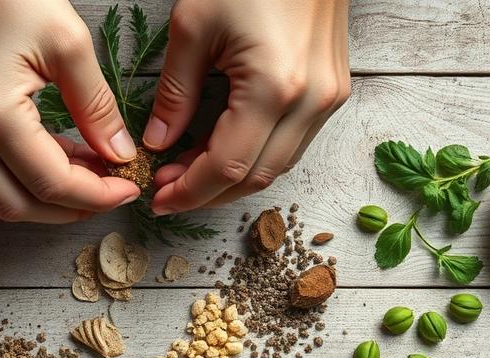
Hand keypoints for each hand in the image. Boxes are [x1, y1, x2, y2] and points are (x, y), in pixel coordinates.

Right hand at [0, 0, 140, 222]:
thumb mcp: (66, 41)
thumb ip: (96, 106)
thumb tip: (120, 152)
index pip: (50, 183)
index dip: (97, 195)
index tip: (130, 187)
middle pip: (18, 205)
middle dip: (71, 208)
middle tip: (112, 190)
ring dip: (45, 195)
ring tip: (89, 174)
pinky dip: (21, 175)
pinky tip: (56, 156)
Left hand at [146, 0, 350, 214]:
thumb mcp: (194, 27)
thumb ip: (174, 93)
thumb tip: (157, 142)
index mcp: (275, 88)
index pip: (227, 165)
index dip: (189, 191)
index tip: (157, 197)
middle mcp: (310, 103)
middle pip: (254, 177)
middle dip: (206, 193)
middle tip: (165, 191)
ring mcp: (328, 99)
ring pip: (276, 167)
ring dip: (230, 179)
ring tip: (187, 173)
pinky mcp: (332, 92)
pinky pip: (292, 144)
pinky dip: (254, 156)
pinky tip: (221, 150)